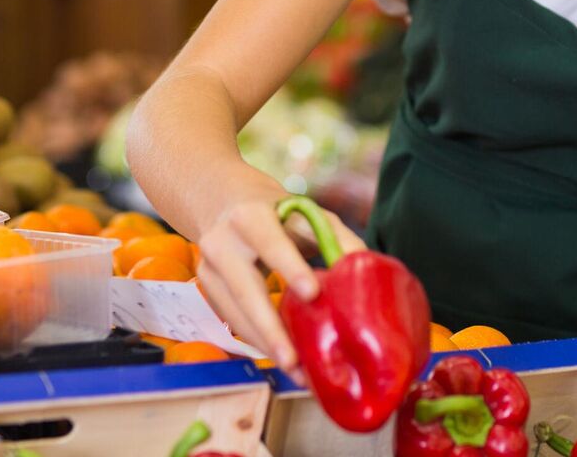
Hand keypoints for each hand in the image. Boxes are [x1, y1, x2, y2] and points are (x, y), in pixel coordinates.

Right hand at [194, 192, 365, 373]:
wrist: (226, 204)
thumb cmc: (278, 214)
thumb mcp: (308, 215)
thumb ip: (337, 239)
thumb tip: (368, 270)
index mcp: (250, 216)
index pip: (270, 241)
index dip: (289, 266)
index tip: (312, 293)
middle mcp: (222, 242)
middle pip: (245, 289)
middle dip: (270, 327)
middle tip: (294, 360)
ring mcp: (209, 269)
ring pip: (235, 314)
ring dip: (265, 345)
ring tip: (296, 372)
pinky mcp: (208, 291)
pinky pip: (233, 323)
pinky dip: (259, 342)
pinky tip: (282, 358)